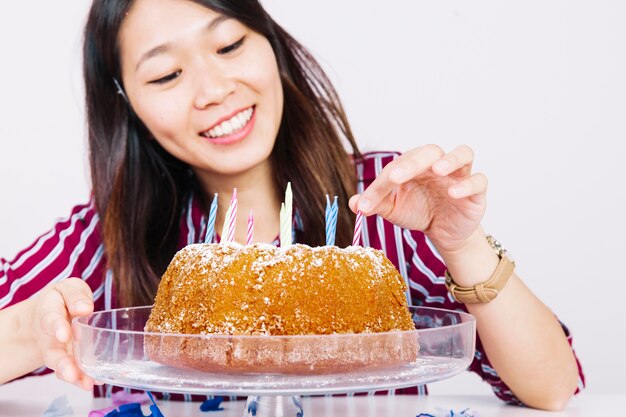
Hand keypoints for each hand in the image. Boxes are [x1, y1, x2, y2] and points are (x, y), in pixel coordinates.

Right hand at [33, 278, 96, 389]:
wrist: (50, 314)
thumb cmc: (63, 299)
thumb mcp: (68, 289)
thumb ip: (75, 295)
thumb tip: (85, 308)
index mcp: (49, 312)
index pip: (51, 320)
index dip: (57, 327)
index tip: (64, 334)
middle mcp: (50, 336)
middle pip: (53, 352)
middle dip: (63, 363)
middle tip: (71, 373)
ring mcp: (58, 351)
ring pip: (62, 366)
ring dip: (73, 376)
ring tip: (85, 384)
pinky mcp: (68, 360)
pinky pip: (72, 371)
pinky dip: (82, 378)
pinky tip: (94, 383)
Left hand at [349, 145, 486, 252]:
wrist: (443, 233)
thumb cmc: (418, 212)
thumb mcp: (394, 210)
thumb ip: (375, 203)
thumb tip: (353, 203)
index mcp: (414, 165)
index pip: (397, 167)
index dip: (380, 185)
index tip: (366, 204)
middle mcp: (437, 165)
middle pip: (430, 151)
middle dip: (413, 162)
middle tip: (397, 177)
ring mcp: (459, 175)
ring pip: (462, 154)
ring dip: (450, 159)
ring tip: (437, 170)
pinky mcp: (476, 192)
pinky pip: (478, 180)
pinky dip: (467, 184)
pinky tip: (454, 193)